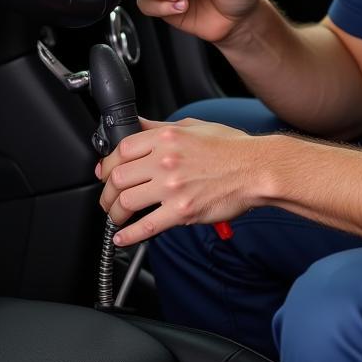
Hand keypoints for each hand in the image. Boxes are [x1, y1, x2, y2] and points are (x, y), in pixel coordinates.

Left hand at [96, 116, 262, 245]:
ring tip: (116, 217)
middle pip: (118, 177)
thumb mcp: (194, 126)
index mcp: (167, 138)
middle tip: (107, 198)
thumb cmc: (231, 148)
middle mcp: (166, 160)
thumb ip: (161, 128)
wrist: (256, 169)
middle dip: (107, 192)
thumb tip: (139, 124)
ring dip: (114, 213)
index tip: (106, 172)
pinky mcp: (182, 211)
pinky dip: (129, 236)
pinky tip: (122, 237)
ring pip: (126, 202)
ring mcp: (173, 187)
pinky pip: (146, 226)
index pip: (122, 149)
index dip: (107, 163)